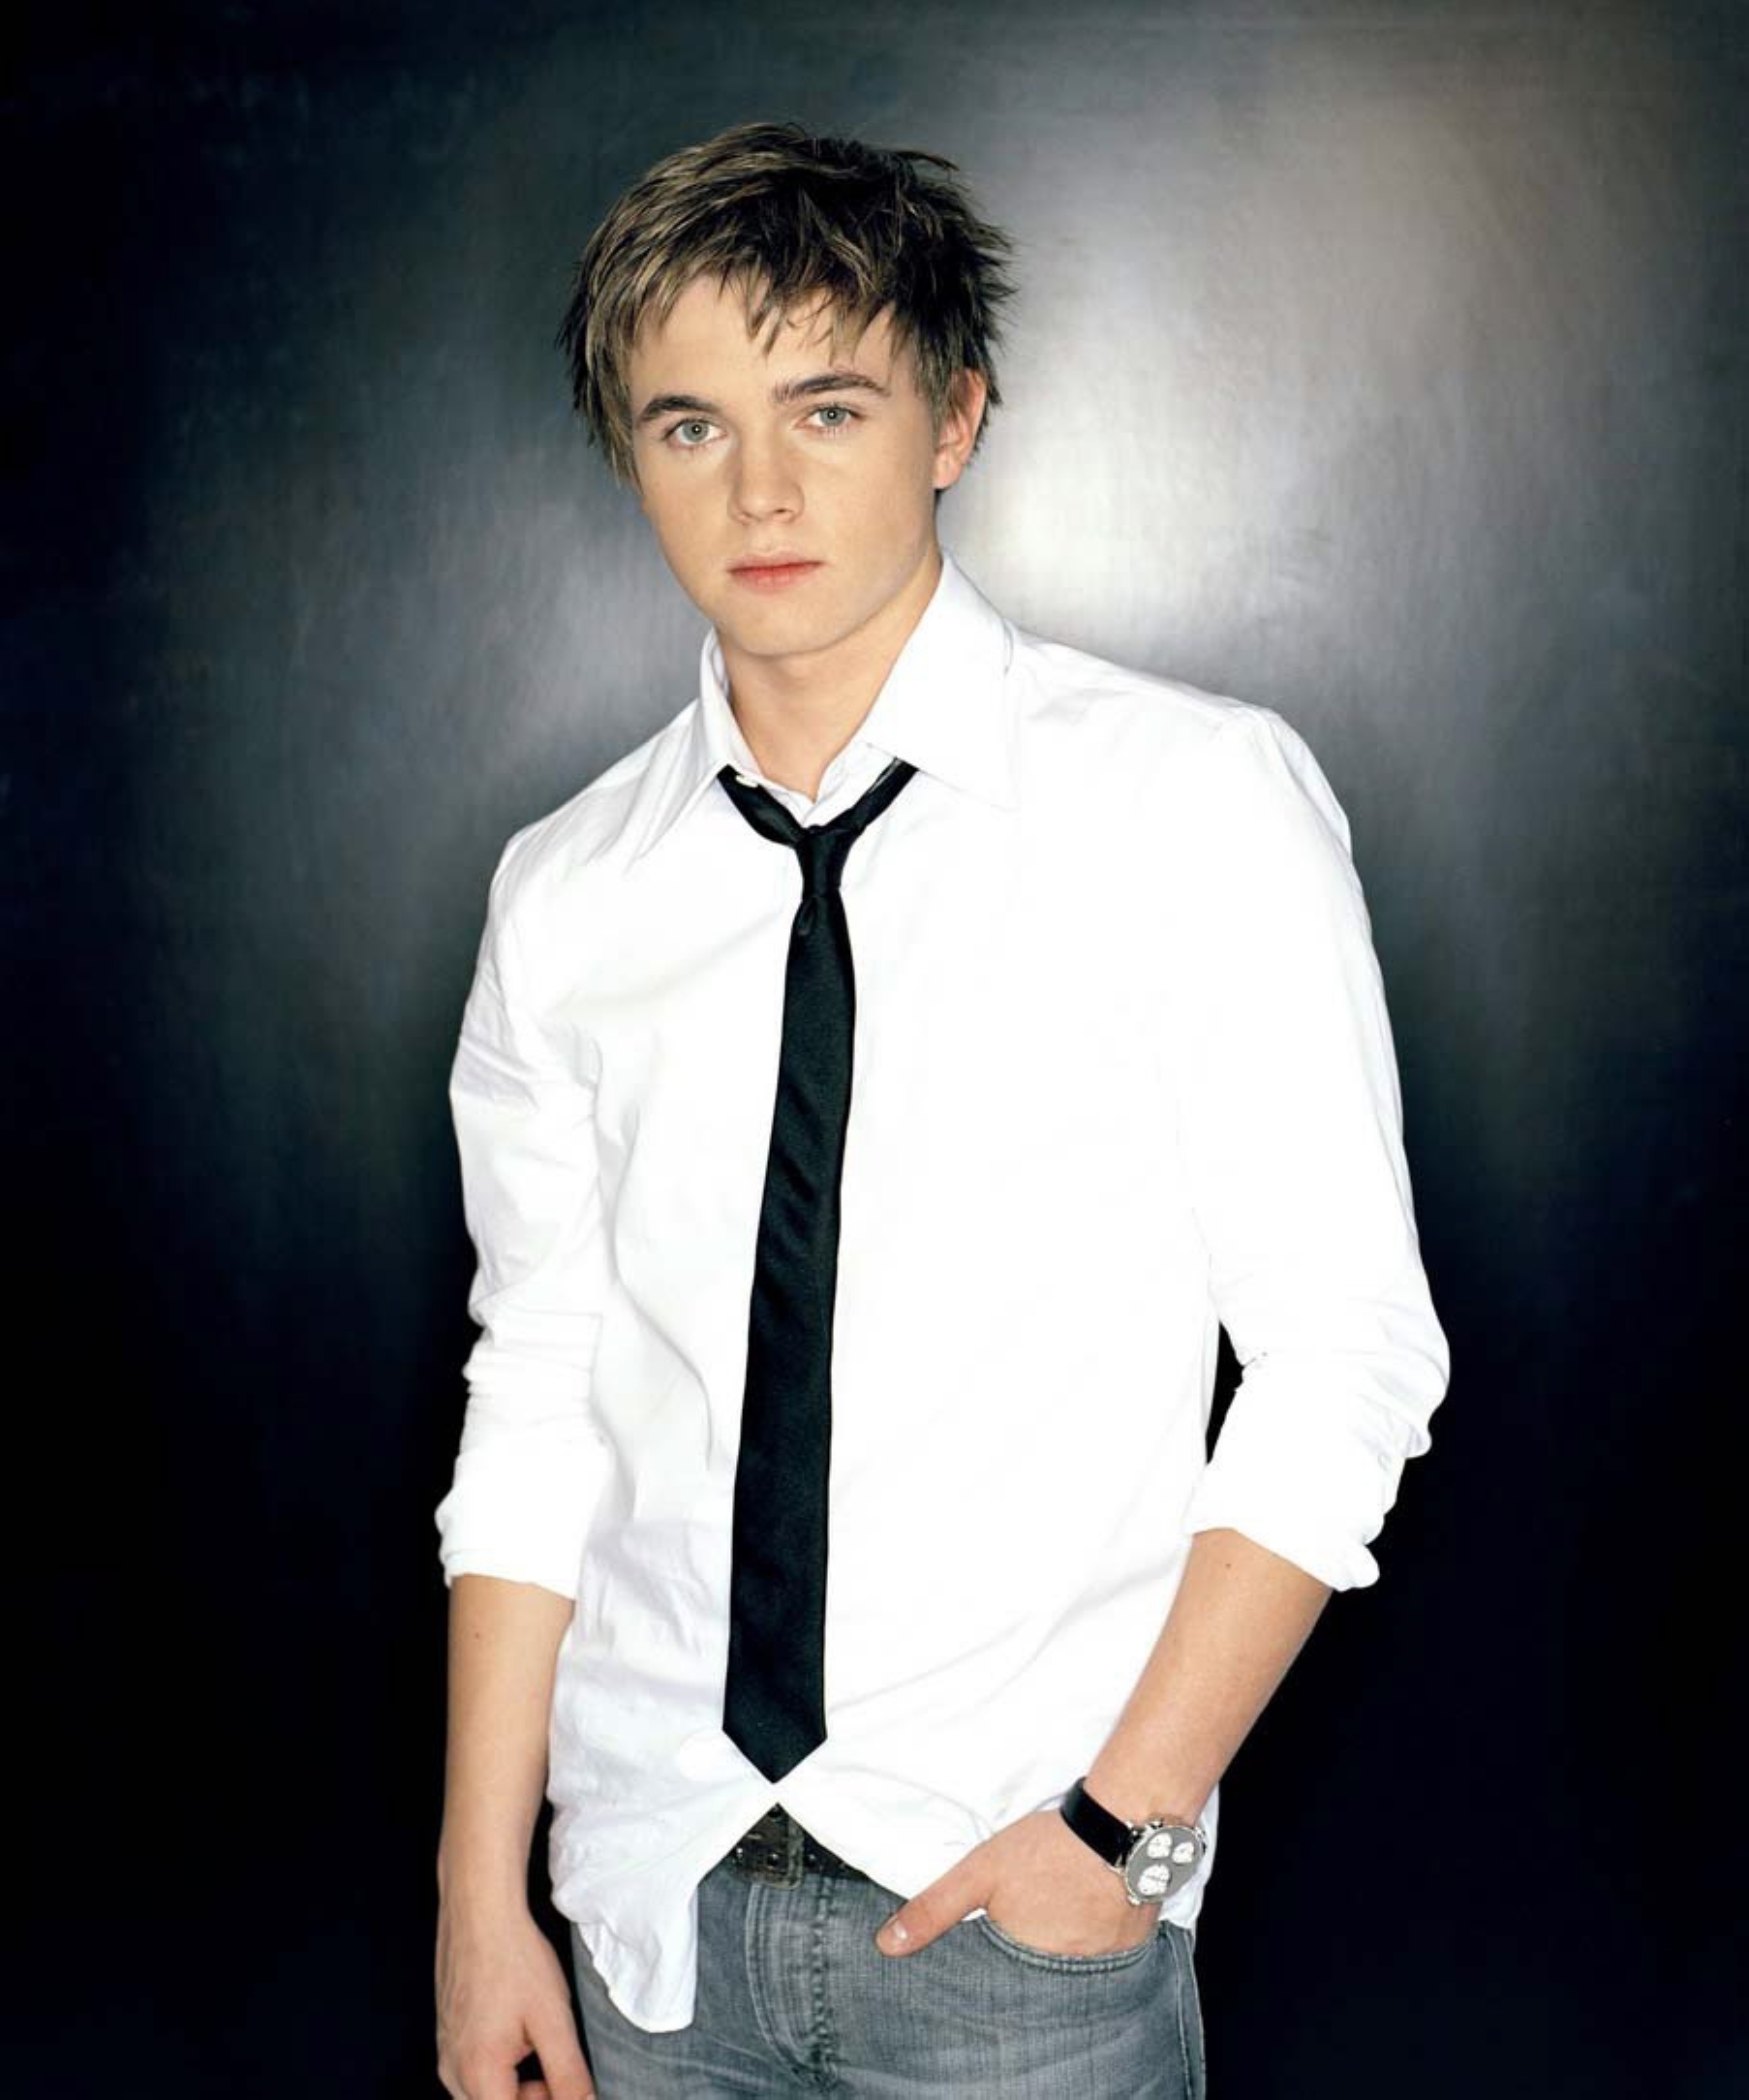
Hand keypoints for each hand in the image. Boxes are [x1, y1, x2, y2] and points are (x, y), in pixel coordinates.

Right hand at [436, 1891, 594, 2099]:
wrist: (480, 1912)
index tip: (568, 2085)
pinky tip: (520, 2031)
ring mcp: (446, 2054)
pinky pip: (473, 2072)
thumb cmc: (514, 1958)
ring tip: (540, 2042)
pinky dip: (502, 2067)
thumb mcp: (553, 2020)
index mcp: (477, 2075)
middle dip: (533, 2097)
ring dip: (518, 2085)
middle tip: (559, 2065)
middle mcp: (453, 2072)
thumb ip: (568, 2075)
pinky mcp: (447, 2037)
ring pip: (485, 2093)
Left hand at [873, 1806, 1159, 1958]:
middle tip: (1031, 1922)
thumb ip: (934, 1909)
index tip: (995, 1949)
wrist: (1119, 1830)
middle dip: (1028, 1959)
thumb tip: (886, 1945)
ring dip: (1062, 1946)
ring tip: (1057, 1914)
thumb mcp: (979, 1873)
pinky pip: (1104, 1953)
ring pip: (1072, 1966)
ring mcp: (1101, 1965)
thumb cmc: (1046, 1851)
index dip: (994, 1971)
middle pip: (1038, 1977)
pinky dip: (1094, 1938)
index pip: (999, 1989)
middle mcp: (1064, 1977)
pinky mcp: (1129, 1947)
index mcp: (1024, 1968)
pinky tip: (1088, 1911)